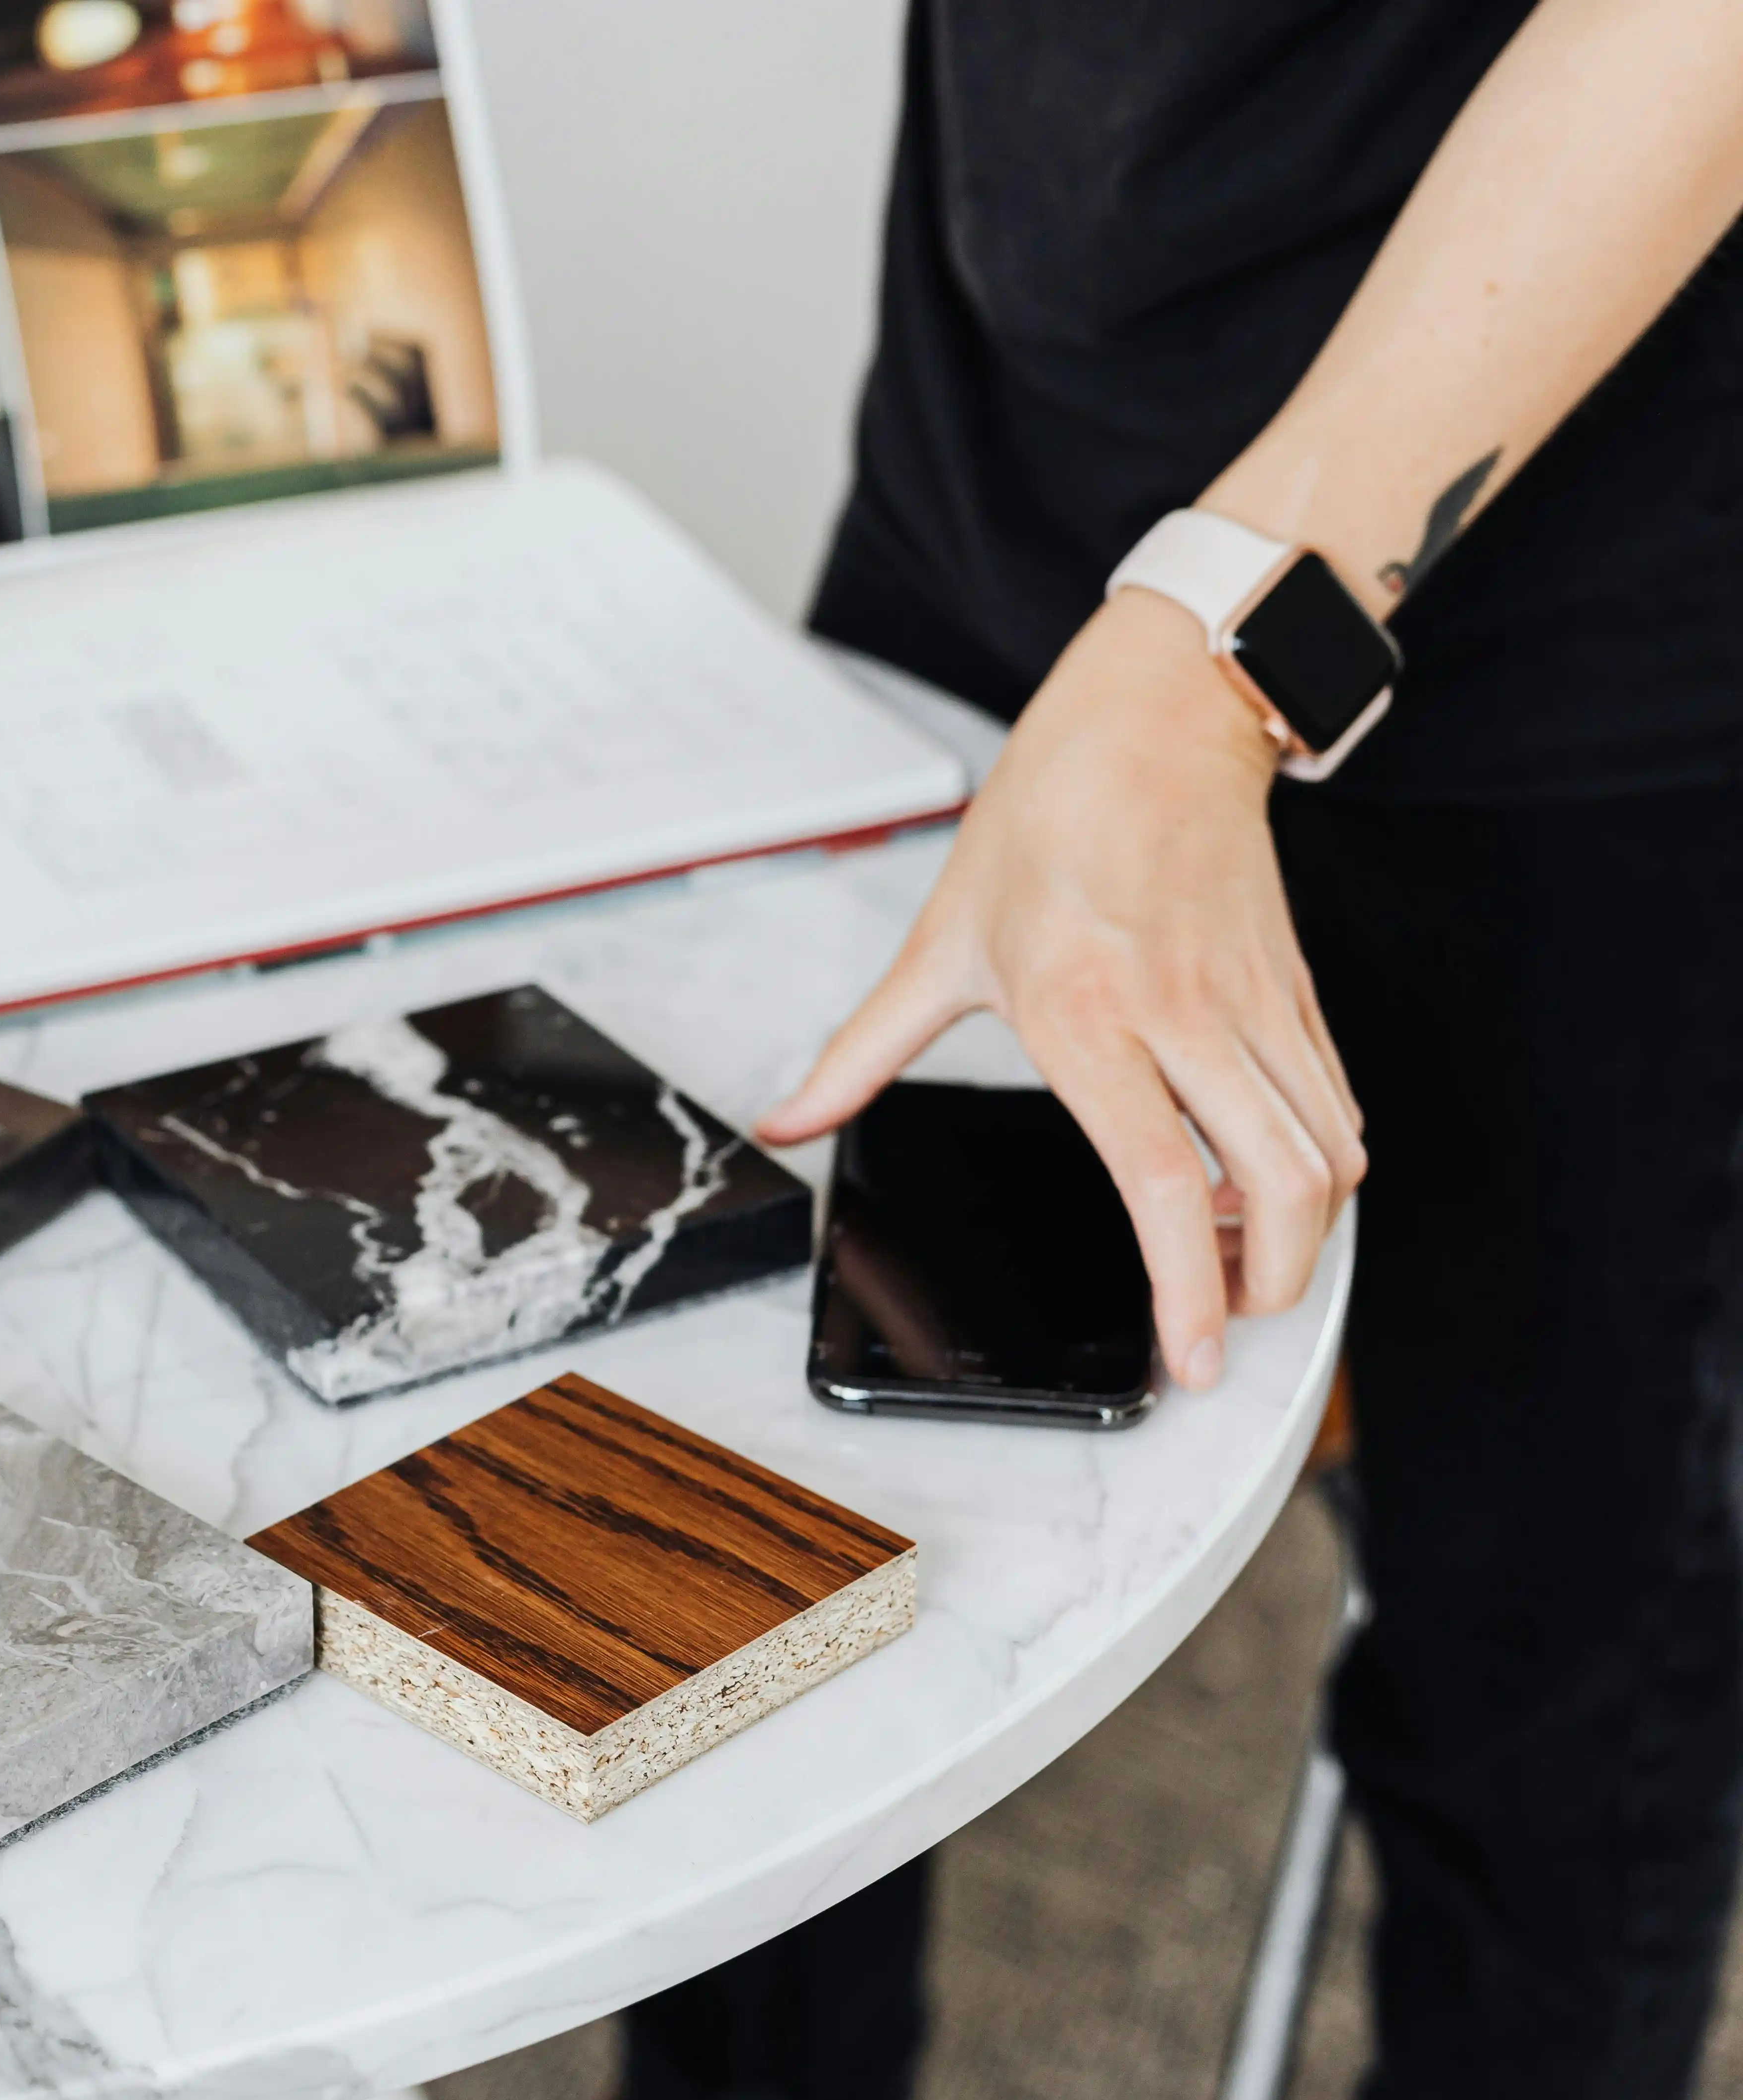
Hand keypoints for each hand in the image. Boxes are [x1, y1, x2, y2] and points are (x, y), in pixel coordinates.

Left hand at [760, 590, 1366, 1389]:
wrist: (1153, 719)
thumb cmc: (1045, 823)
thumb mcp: (938, 944)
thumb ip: (860, 1053)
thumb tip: (787, 1120)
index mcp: (1087, 1014)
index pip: (1160, 1181)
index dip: (1185, 1289)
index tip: (1191, 1359)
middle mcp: (1184, 1016)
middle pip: (1279, 1190)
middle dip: (1271, 1287)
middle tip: (1224, 1323)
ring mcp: (1253, 1003)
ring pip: (1327, 1156)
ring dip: (1300, 1234)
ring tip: (1235, 1258)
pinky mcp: (1296, 989)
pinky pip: (1333, 1103)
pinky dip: (1315, 1166)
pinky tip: (1256, 1178)